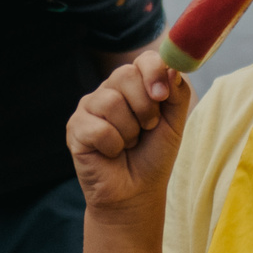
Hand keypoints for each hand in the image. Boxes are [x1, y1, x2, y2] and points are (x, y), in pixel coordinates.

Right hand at [67, 48, 190, 215]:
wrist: (136, 192)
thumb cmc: (153, 155)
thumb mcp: (174, 122)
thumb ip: (177, 92)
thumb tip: (172, 66)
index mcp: (134, 84)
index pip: (143, 59)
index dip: (154, 72)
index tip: (163, 96)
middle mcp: (109, 90)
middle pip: (125, 75)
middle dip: (145, 107)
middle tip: (147, 128)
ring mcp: (89, 107)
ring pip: (111, 102)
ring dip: (129, 132)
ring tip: (128, 144)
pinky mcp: (76, 128)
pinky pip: (98, 128)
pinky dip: (113, 146)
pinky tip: (112, 153)